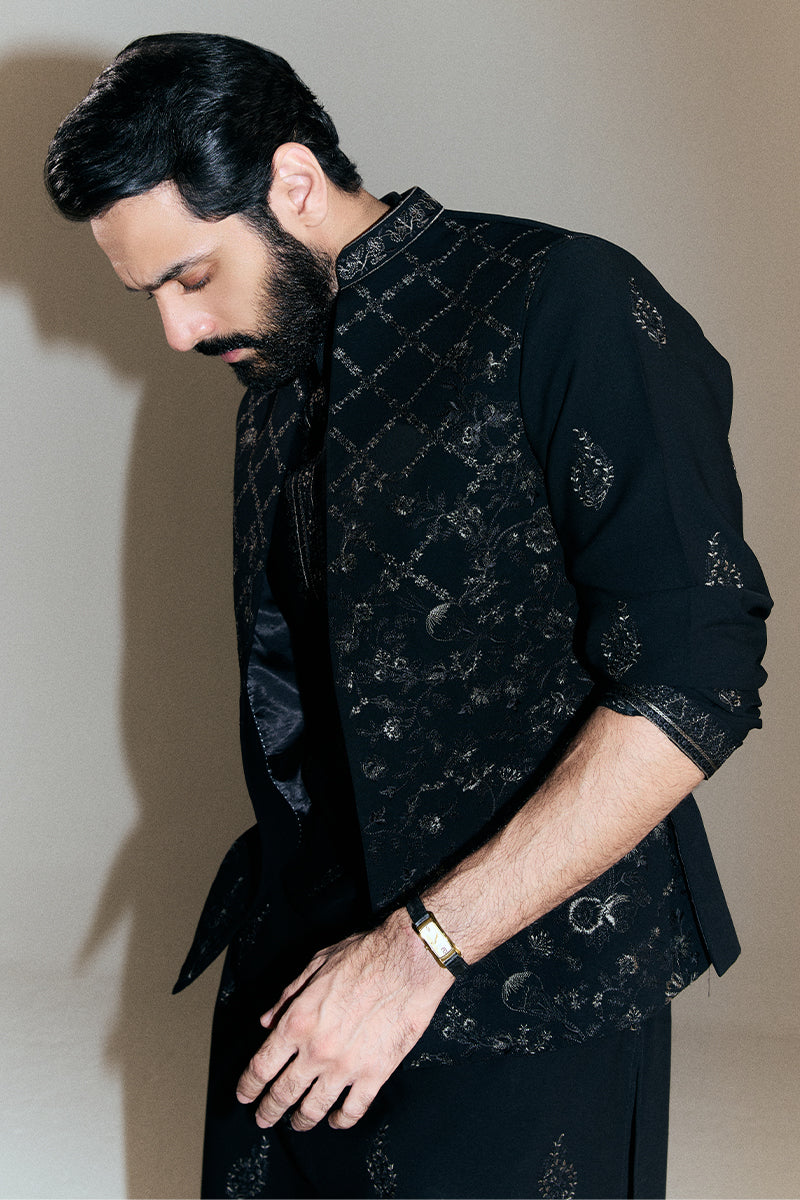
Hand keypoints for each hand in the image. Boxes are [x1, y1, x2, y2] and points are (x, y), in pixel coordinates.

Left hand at [235, 907, 452, 1130]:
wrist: (408, 962)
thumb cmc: (364, 956)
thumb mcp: (316, 965)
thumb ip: (288, 996)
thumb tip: (266, 1020)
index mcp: (298, 1022)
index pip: (262, 1065)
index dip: (248, 1085)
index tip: (244, 1094)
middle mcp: (317, 1050)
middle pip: (283, 1093)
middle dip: (268, 1110)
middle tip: (263, 1118)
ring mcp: (346, 1066)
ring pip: (314, 1108)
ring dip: (301, 1120)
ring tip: (296, 1124)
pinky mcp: (375, 1074)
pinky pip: (353, 1109)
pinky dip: (342, 1120)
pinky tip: (337, 1120)